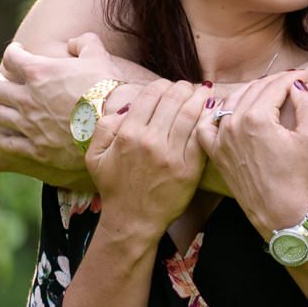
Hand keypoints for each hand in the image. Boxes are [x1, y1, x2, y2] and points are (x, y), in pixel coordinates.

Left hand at [0, 34, 134, 180]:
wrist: (112, 127)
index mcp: (39, 72)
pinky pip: (8, 143)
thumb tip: (74, 42)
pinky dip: (0, 138)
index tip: (16, 51)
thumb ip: (84, 42)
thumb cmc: (107, 88)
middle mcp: (27, 98)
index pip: (13, 57)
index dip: (13, 52)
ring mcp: (29, 125)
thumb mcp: (98, 56)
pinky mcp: (36, 148)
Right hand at [84, 79, 205, 243]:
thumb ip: (104, 127)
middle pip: (173, 99)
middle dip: (183, 87)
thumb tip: (126, 106)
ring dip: (199, 97)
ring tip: (205, 91)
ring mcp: (171, 155)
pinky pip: (200, 136)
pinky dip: (208, 119)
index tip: (167, 86)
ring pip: (190, 114)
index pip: (150, 95)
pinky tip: (212, 111)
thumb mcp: (95, 156)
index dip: (161, 85)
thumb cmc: (114, 187)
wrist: (132, 221)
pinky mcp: (189, 169)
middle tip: (189, 87)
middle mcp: (150, 142)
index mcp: (127, 134)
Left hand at [197, 72, 307, 238]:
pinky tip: (228, 109)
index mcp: (257, 118)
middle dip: (274, 82)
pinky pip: (207, 125)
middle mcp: (234, 124)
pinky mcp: (216, 152)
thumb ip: (307, 104)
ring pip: (232, 101)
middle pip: (254, 89)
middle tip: (290, 81)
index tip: (304, 76)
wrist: (279, 211)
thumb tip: (298, 85)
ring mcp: (221, 138)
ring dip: (251, 92)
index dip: (292, 78)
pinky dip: (215, 113)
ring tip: (267, 91)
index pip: (274, 86)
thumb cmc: (298, 176)